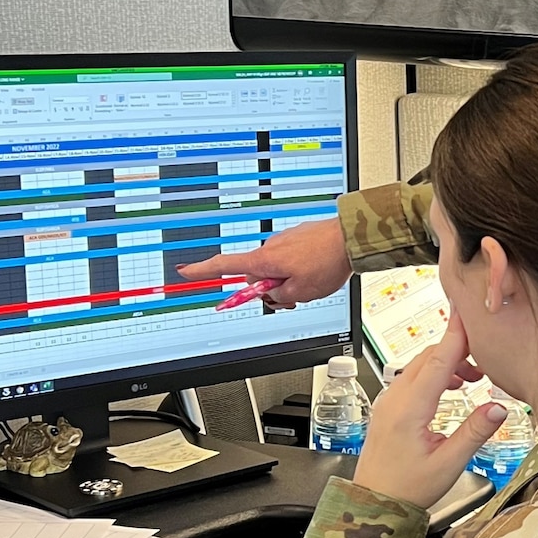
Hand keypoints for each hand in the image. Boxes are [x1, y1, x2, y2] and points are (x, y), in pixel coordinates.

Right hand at [178, 216, 349, 307]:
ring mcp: (283, 242)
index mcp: (264, 260)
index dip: (203, 270)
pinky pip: (290, 259)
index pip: (224, 266)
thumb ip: (278, 296)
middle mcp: (269, 248)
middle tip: (294, 298)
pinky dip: (299, 269)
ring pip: (277, 270)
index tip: (186, 271)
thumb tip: (272, 293)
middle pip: (256, 277)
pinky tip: (317, 271)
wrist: (351, 238)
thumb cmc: (327, 262)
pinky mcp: (297, 239)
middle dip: (271, 290)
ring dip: (289, 281)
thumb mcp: (300, 293)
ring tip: (312, 283)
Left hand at [353, 313, 504, 507]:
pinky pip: (411, 378)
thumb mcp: (448, 464)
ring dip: (446, 363)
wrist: (374, 504)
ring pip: (419, 366)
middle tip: (485, 355)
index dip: (456, 335)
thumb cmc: (406, 489)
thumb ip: (474, 433)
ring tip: (473, 377)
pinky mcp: (388, 408)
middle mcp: (395, 399)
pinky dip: (434, 374)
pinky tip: (450, 387)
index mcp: (410, 409)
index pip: (438, 361)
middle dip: (457, 349)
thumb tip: (499, 408)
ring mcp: (389, 402)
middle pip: (429, 358)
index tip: (467, 312)